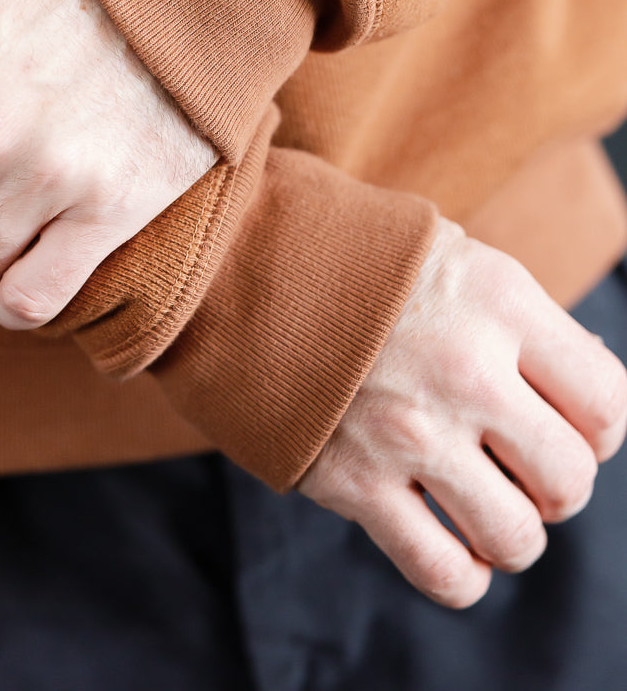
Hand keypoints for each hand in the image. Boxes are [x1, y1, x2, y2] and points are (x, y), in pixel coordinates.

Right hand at [300, 219, 626, 607]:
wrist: (238, 259)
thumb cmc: (353, 255)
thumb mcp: (453, 254)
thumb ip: (519, 320)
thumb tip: (586, 383)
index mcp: (501, 300)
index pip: (607, 401)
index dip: (599, 428)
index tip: (570, 427)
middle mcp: (467, 369)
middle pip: (570, 478)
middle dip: (556, 485)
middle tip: (522, 467)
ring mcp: (410, 431)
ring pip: (517, 538)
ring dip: (511, 533)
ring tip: (483, 503)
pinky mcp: (354, 481)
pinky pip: (443, 571)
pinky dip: (460, 574)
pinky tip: (448, 541)